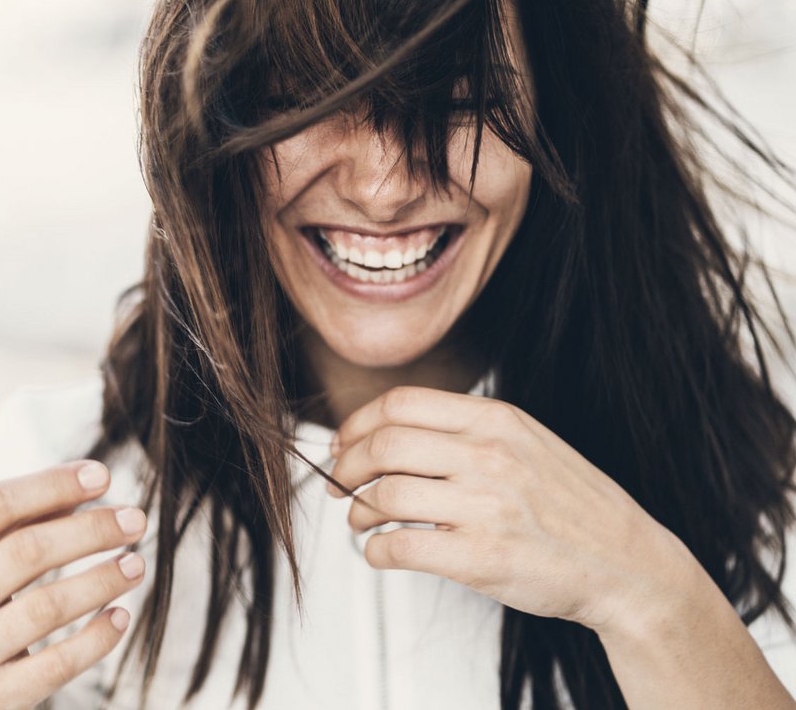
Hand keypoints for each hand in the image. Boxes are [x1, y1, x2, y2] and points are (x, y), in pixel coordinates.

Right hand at [0, 460, 147, 708]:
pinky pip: (58, 663)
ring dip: (103, 579)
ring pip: (49, 606)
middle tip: (135, 519)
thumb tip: (76, 491)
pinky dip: (96, 638)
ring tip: (136, 563)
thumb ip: (3, 535)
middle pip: (29, 550)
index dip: (52, 484)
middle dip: (92, 529)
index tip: (101, 475)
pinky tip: (119, 616)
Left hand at [326, 385, 693, 634]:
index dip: (357, 423)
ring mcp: (485, 507)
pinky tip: (381, 551)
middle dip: (347, 466)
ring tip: (360, 520)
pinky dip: (375, 551)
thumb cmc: (574, 509)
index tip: (343, 443)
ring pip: (383, 495)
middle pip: (383, 446)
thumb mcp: (527, 443)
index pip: (400, 404)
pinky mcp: (480, 558)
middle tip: (340, 483)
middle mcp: (490, 457)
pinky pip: (398, 546)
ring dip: (356, 511)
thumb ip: (467, 430)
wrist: (630, 567)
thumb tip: (390, 431)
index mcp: (498, 421)